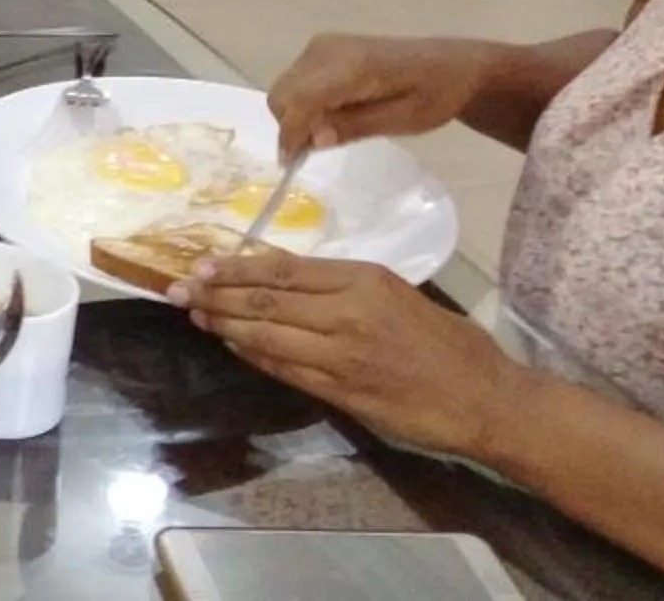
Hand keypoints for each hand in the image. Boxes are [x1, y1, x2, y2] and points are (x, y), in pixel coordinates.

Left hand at [179, 248, 520, 458]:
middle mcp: (347, 312)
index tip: (202, 265)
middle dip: (215, 294)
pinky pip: (285, 370)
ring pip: (267, 335)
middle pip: (264, 299)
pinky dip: (254, 357)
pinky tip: (232, 346)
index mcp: (363, 280)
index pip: (282, 269)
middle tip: (178, 290)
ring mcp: (342, 354)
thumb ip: (344, 287)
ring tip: (196, 316)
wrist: (486, 397)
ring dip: (225, 325)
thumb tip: (286, 279)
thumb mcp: (397, 294)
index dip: (236, 268)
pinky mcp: (342, 391)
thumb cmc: (448, 343)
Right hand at [266, 34, 503, 161]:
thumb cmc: (435, 94)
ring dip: (297, 116)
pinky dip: (303, 104)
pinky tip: (333, 114)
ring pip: (285, 89)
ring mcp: (321, 46)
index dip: (290, 132)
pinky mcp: (320, 50)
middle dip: (292, 126)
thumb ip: (357, 126)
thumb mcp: (405, 120)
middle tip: (322, 147)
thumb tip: (314, 139)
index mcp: (353, 65)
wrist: (449, 65)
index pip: (301, 98)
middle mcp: (327, 49)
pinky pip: (296, 82)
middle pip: (283, 93)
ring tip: (334, 130)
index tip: (290, 165)